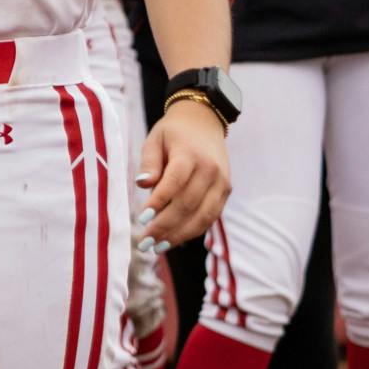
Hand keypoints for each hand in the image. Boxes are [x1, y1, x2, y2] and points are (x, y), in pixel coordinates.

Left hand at [136, 98, 229, 247]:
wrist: (204, 121)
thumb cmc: (173, 133)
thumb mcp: (154, 139)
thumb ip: (149, 162)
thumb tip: (142, 185)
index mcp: (190, 154)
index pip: (174, 183)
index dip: (159, 203)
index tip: (142, 219)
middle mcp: (210, 169)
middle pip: (188, 204)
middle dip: (165, 226)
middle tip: (144, 242)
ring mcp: (221, 182)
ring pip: (202, 216)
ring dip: (179, 235)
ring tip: (157, 247)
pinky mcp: (226, 191)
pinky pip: (210, 217)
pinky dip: (192, 231)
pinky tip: (174, 239)